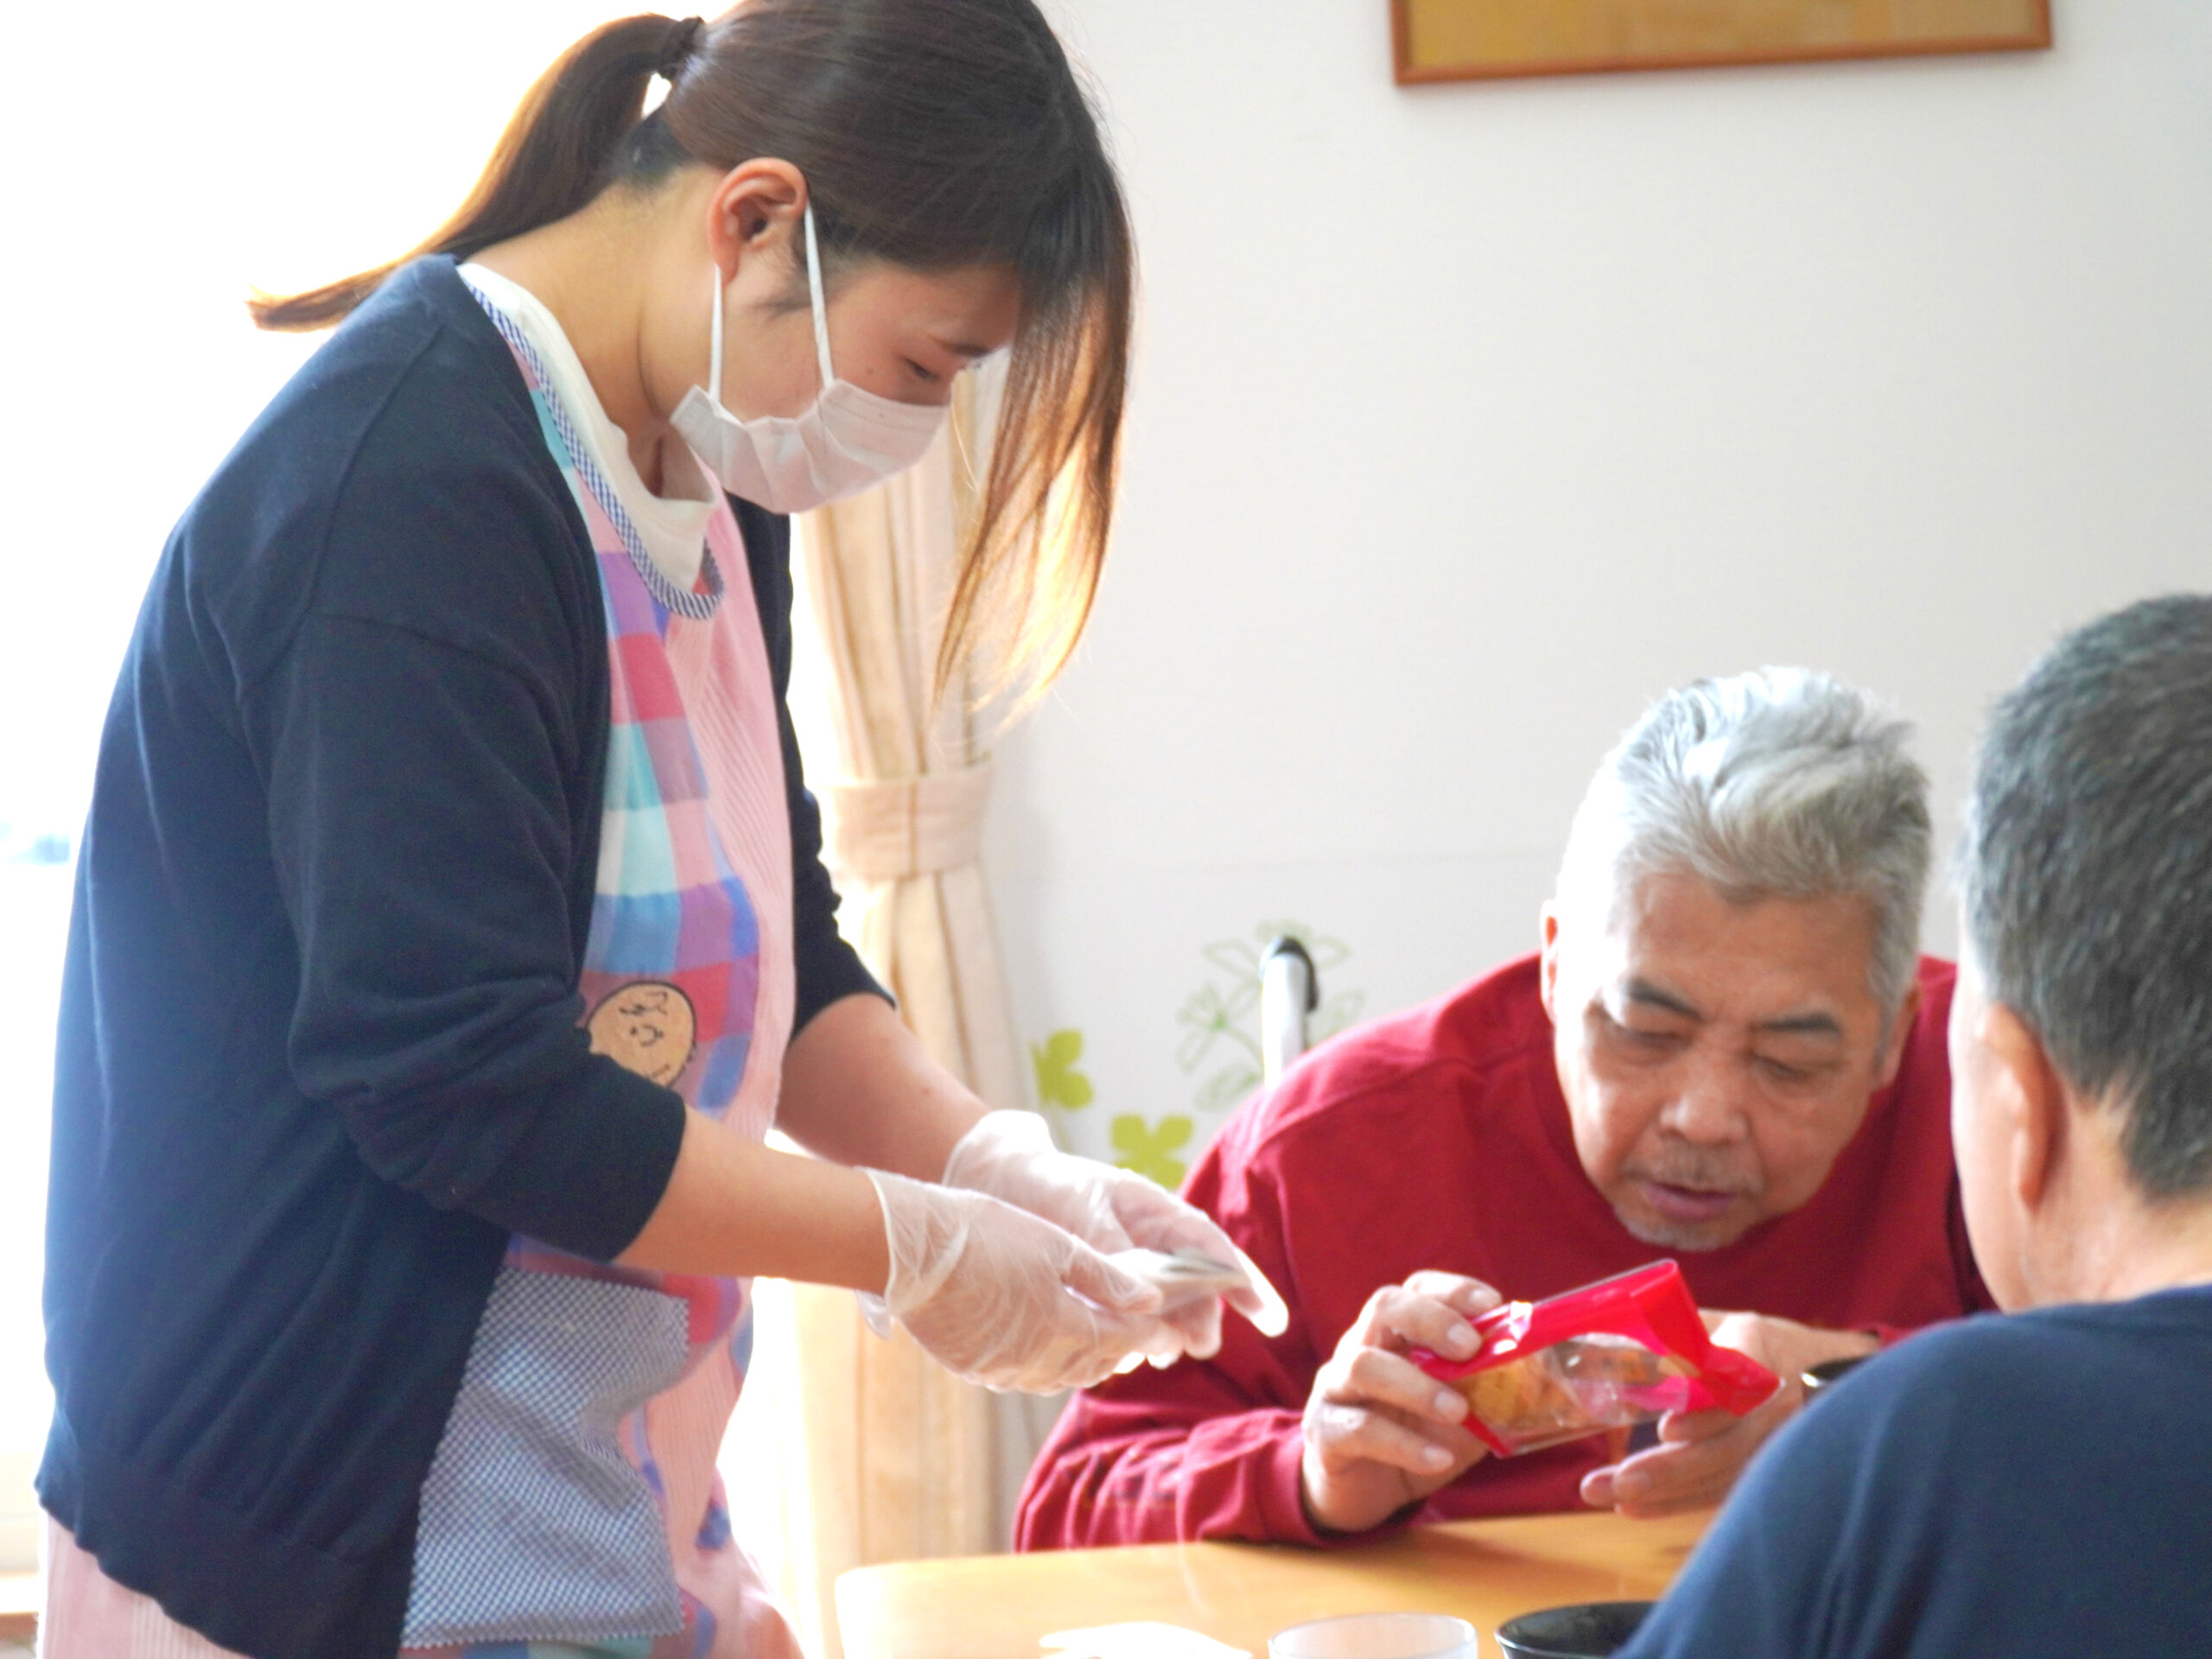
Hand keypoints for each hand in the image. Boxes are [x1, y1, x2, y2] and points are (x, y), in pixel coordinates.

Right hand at [863, 1168, 1166, 1392]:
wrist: (909, 1249)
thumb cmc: (985, 1235)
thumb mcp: (1055, 1246)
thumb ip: (1106, 1277)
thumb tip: (1151, 1300)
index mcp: (1059, 1325)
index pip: (1119, 1338)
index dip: (1148, 1334)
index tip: (1171, 1331)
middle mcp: (1032, 1358)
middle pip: (1090, 1363)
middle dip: (1119, 1350)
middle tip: (1139, 1336)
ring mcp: (998, 1368)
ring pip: (1057, 1375)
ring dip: (1084, 1361)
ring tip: (1099, 1342)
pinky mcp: (971, 1367)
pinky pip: (1021, 1375)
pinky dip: (1045, 1364)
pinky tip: (1047, 1347)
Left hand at [941, 1110, 1288, 1361]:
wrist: (999, 1181)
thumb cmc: (1045, 1185)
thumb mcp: (1079, 1209)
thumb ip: (1114, 1249)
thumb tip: (1149, 1296)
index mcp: (1154, 1211)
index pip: (1211, 1248)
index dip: (1243, 1283)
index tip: (1269, 1320)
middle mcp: (1148, 1238)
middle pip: (1193, 1283)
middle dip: (1203, 1316)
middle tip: (1201, 1347)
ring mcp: (1127, 1261)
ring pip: (1164, 1303)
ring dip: (1170, 1330)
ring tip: (1162, 1354)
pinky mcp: (1101, 1283)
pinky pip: (1129, 1312)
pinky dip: (1134, 1333)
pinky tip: (1125, 1354)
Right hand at [1299, 1272, 1501, 1535]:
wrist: (1361, 1491)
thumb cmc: (1414, 1436)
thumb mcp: (1461, 1413)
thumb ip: (1491, 1393)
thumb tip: (1540, 1379)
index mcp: (1396, 1332)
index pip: (1418, 1289)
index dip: (1453, 1291)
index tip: (1493, 1304)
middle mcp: (1361, 1345)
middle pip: (1385, 1306)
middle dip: (1431, 1320)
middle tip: (1470, 1348)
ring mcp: (1336, 1386)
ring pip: (1363, 1364)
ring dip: (1417, 1385)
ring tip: (1458, 1413)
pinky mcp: (1324, 1431)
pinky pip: (1359, 1428)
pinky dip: (1404, 1444)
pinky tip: (1438, 1459)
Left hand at [1579, 1310, 1875, 1517]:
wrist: (1810, 1367)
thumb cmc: (1740, 1338)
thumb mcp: (1710, 1320)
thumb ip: (1662, 1334)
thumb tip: (1591, 1352)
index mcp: (1759, 1350)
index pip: (1738, 1387)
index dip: (1705, 1412)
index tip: (1666, 1428)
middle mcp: (1775, 1403)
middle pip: (1727, 1445)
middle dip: (1671, 1467)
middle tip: (1619, 1480)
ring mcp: (1775, 1442)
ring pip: (1721, 1475)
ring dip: (1663, 1492)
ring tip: (1605, 1494)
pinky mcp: (1762, 1469)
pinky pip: (1720, 1492)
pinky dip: (1675, 1503)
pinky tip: (1631, 1507)